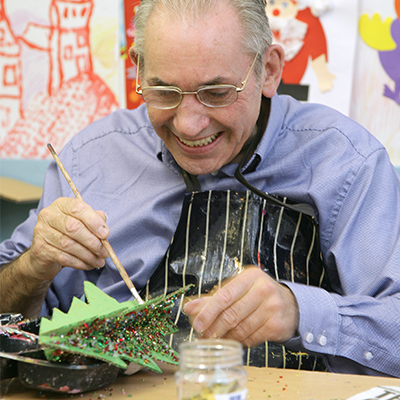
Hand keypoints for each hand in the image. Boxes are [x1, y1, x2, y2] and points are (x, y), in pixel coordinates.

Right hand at [25, 197, 109, 280]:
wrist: (44, 254)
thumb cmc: (67, 234)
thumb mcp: (82, 222)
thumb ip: (94, 219)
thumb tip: (104, 223)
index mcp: (61, 204)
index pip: (78, 208)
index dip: (94, 221)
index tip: (106, 234)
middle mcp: (48, 215)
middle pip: (73, 227)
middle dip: (93, 241)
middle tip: (105, 252)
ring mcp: (42, 232)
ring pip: (68, 244)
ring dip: (88, 255)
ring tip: (99, 261)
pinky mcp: (40, 249)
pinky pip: (63, 257)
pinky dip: (79, 263)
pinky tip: (89, 265)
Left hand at [183, 266, 298, 346]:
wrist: (291, 305)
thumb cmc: (258, 295)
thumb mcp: (238, 290)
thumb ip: (212, 299)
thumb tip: (188, 307)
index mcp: (250, 277)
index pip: (225, 295)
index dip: (208, 312)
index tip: (197, 324)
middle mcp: (263, 289)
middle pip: (232, 313)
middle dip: (214, 327)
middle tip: (203, 336)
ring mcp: (272, 307)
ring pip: (241, 328)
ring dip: (225, 337)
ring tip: (216, 339)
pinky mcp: (277, 325)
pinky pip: (252, 338)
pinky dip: (240, 342)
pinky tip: (234, 341)